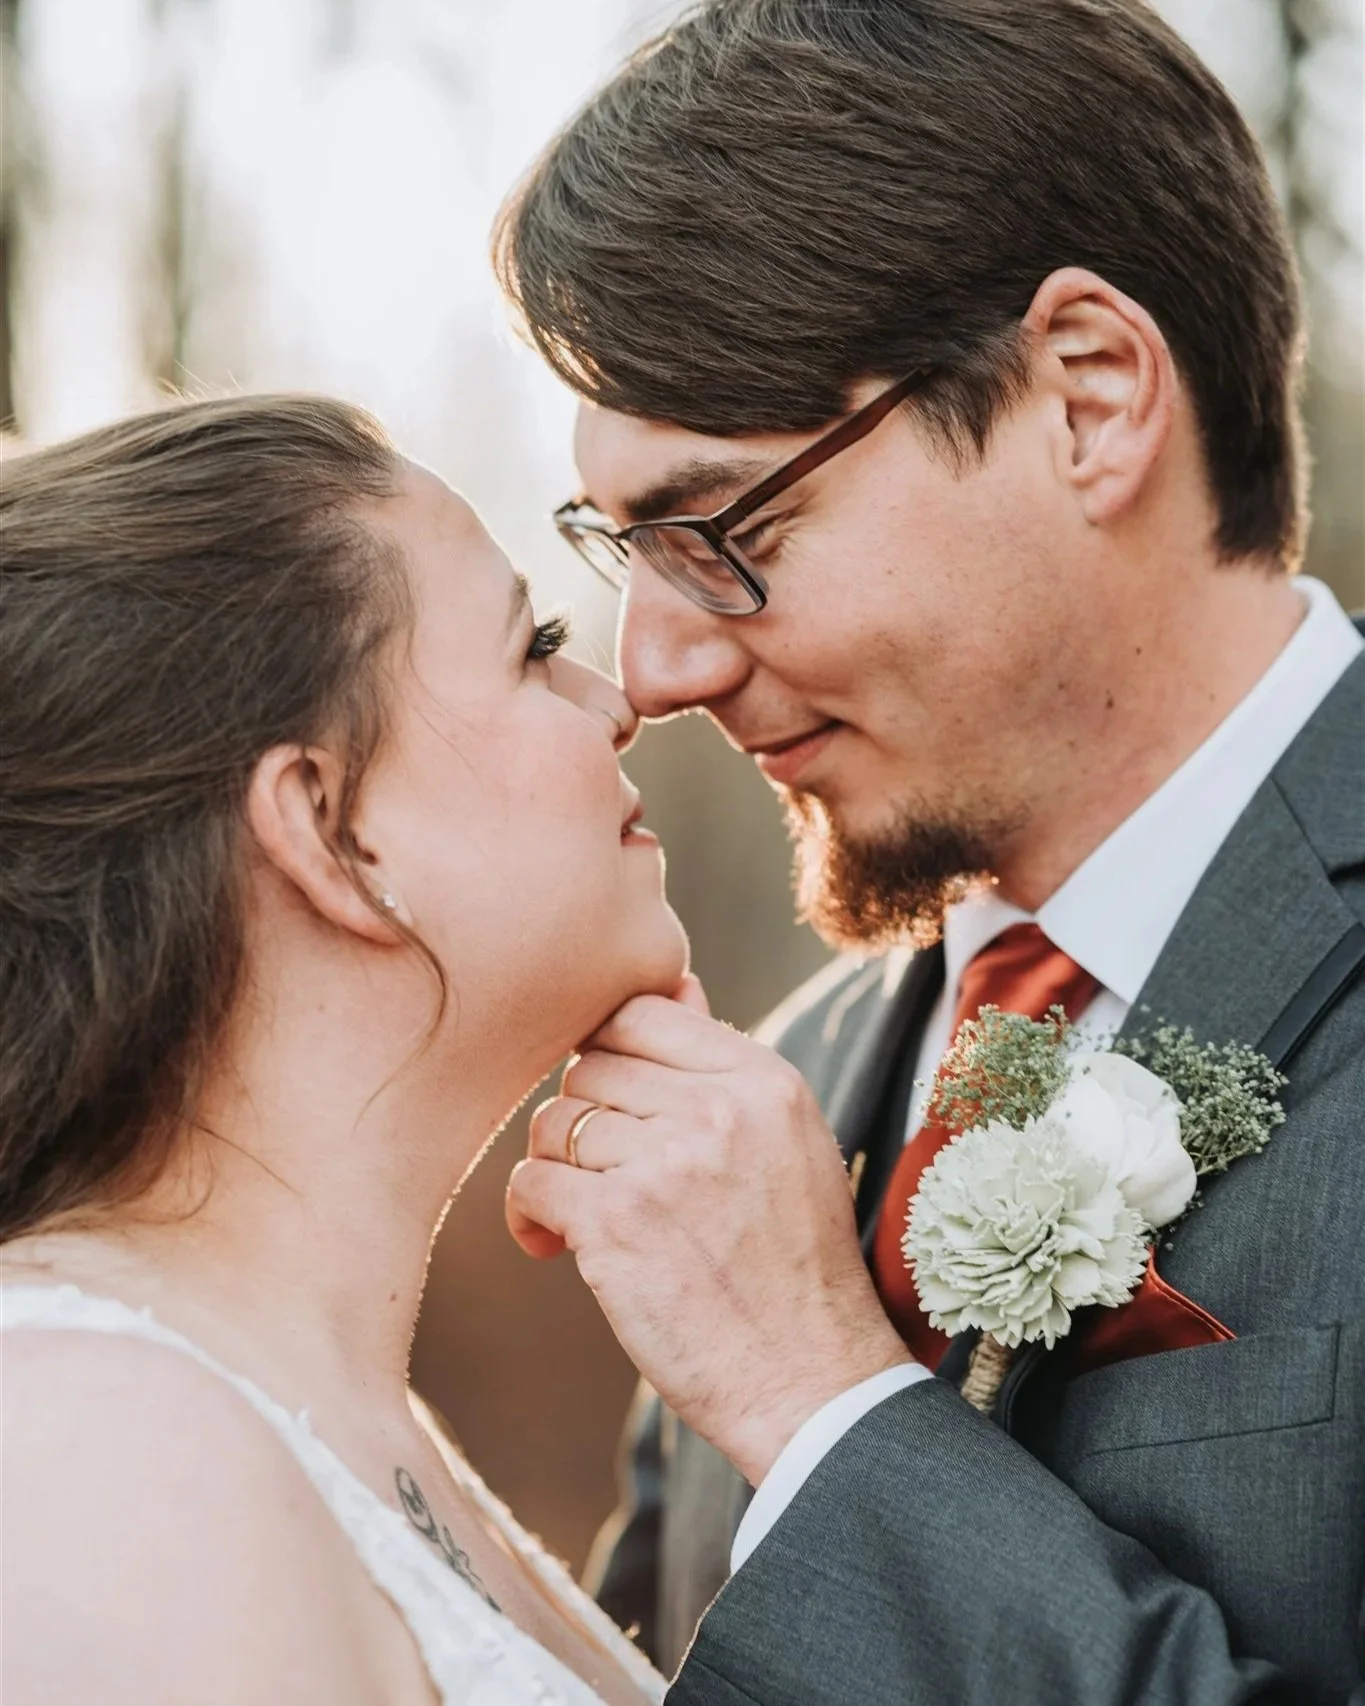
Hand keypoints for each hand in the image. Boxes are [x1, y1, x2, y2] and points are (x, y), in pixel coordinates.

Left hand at [505, 977, 912, 1484]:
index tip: (612, 1106)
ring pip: (555, 1123)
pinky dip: (528, 1214)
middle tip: (601, 1174)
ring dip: (555, 1169)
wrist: (812, 1381)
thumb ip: (723, 1064)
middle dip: (583, 1119)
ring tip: (583, 1217)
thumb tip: (677, 980)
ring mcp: (665, 1162)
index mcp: (765, 1079)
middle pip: (591, 1067)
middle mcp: (717, 1108)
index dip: (608, 1056)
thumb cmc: (794, 1267)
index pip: (643, 1013)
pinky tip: (553, 1244)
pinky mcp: (617, 1223)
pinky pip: (532, 1181)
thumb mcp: (789, 1143)